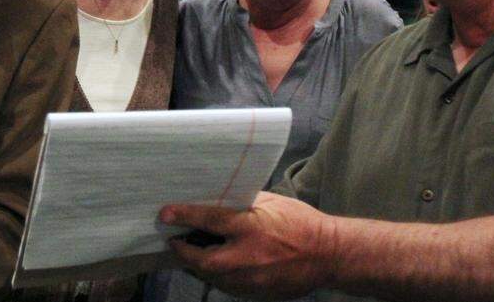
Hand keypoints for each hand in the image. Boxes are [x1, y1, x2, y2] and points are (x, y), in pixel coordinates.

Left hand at [160, 192, 337, 299]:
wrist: (329, 255)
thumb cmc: (300, 222)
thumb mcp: (270, 203)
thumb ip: (241, 204)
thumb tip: (215, 201)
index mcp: (252, 228)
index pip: (209, 220)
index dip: (184, 216)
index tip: (165, 214)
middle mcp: (248, 257)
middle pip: (203, 261)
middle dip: (184, 252)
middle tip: (175, 240)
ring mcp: (253, 281)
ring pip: (213, 278)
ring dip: (199, 265)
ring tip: (191, 252)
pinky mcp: (257, 294)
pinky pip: (228, 287)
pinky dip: (218, 276)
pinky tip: (215, 265)